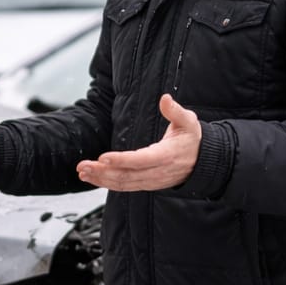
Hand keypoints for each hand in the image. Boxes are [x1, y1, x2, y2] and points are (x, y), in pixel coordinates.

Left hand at [76, 94, 198, 191]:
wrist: (202, 162)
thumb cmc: (192, 140)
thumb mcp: (189, 122)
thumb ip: (175, 111)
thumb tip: (165, 98)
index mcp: (166, 156)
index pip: (141, 160)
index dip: (121, 160)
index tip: (103, 157)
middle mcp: (157, 172)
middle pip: (127, 175)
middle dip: (103, 172)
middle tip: (83, 166)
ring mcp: (151, 181)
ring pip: (123, 183)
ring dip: (101, 179)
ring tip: (83, 172)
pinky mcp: (146, 184)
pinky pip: (125, 186)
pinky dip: (107, 183)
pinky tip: (93, 177)